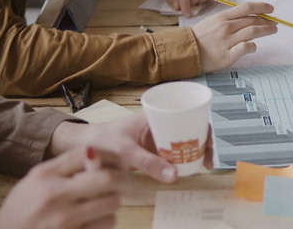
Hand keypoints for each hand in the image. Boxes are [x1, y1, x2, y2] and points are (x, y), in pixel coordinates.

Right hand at [0, 147, 123, 228]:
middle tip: (126, 181)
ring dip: (114, 202)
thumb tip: (99, 157)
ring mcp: (64, 219)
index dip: (110, 154)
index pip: (88, 152)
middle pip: (107, 177)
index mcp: (45, 175)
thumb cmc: (22, 211)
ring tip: (105, 203)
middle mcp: (54, 195)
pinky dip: (106, 221)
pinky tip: (96, 220)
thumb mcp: (35, 181)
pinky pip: (106, 224)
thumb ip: (64, 168)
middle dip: (123, 179)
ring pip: (112, 203)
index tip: (119, 159)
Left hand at [49, 113, 214, 182]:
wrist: (82, 148)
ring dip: (194, 154)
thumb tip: (174, 176)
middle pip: (189, 130)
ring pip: (183, 144)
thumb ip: (147, 163)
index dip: (202, 127)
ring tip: (202, 166)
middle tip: (208, 160)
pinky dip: (182, 162)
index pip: (187, 115)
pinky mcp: (153, 153)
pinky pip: (173, 156)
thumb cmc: (101, 140)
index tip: (210, 142)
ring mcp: (157, 139)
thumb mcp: (125, 150)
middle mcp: (160, 125)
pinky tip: (187, 170)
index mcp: (156, 115)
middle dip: (203, 143)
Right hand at [192, 2, 277, 71]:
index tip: (271, 9)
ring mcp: (227, 41)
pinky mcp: (227, 55)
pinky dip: (253, 46)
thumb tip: (247, 17)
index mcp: (223, 17)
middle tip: (274, 23)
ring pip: (252, 32)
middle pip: (252, 21)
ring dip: (265, 30)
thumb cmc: (200, 37)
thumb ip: (228, 19)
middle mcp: (226, 27)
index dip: (261, 7)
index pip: (246, 8)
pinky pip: (245, 48)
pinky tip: (255, 46)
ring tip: (272, 30)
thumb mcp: (212, 21)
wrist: (185, 51)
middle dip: (267, 21)